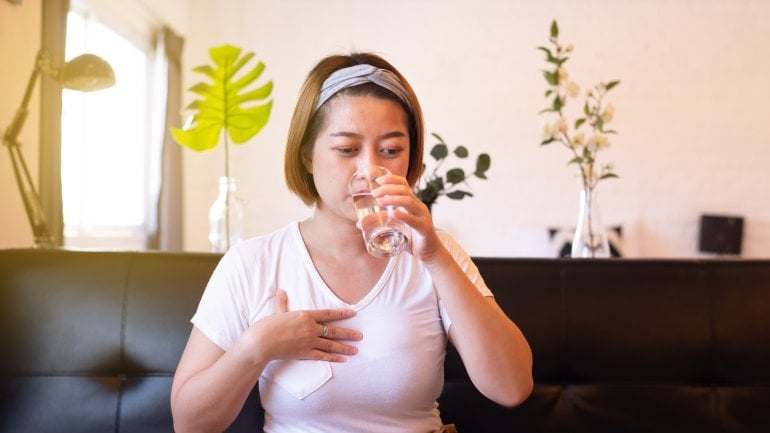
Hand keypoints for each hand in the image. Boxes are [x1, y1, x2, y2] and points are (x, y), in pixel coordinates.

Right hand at [243, 289, 361, 363]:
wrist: (261, 342)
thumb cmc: (267, 326)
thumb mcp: (277, 311)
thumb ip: (282, 302)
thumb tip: (281, 290)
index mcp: (305, 315)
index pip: (328, 313)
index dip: (341, 313)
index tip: (353, 313)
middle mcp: (311, 328)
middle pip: (334, 330)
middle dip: (348, 333)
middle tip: (360, 335)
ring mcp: (309, 341)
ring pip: (331, 344)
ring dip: (345, 347)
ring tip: (356, 349)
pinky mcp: (305, 353)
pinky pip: (323, 356)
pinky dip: (334, 358)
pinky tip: (343, 360)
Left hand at [371, 173, 444, 261]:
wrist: (431, 253)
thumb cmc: (412, 239)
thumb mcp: (395, 229)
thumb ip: (379, 224)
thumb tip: (359, 223)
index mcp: (412, 203)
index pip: (404, 184)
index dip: (391, 179)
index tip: (377, 180)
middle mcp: (418, 206)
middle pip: (404, 190)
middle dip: (388, 189)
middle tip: (374, 193)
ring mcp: (423, 216)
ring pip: (408, 201)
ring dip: (393, 199)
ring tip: (380, 202)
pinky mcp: (424, 228)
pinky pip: (414, 220)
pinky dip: (403, 216)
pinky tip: (394, 215)